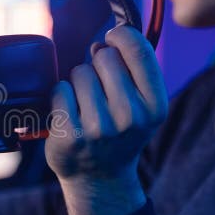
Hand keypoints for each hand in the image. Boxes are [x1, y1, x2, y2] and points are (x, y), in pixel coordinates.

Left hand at [44, 24, 167, 214]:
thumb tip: (108, 38)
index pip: (139, 51)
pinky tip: (69, 113)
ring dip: (78, 82)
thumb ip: (135, 70)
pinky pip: (59, 90)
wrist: (100, 178)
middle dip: (97, 64)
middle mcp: (130, 117)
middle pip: (104, 58)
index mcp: (155, 106)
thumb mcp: (143, 105)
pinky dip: (60, 96)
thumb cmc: (120, 131)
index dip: (121, 36)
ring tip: (85, 104)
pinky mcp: (69, 135)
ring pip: (79, 73)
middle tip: (99, 88)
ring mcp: (99, 128)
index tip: (111, 38)